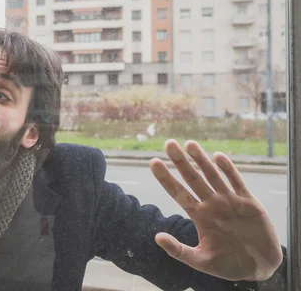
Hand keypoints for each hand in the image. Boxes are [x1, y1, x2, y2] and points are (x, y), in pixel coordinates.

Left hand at [150, 140, 282, 281]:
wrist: (259, 268)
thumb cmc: (228, 265)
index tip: (153, 162)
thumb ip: (179, 250)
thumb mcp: (200, 261)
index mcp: (199, 215)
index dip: (166, 178)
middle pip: (192, 178)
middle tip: (168, 143)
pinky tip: (218, 156)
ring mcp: (229, 201)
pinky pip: (236, 182)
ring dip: (201, 160)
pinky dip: (228, 169)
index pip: (178, 192)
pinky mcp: (248, 202)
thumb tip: (156, 237)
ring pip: (212, 175)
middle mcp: (211, 204)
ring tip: (190, 144)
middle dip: (180, 161)